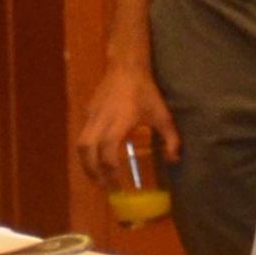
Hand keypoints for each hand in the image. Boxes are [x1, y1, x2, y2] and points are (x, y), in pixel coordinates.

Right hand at [79, 57, 177, 191]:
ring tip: (97, 178)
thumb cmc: (146, 91)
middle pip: (88, 150)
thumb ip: (171, 139)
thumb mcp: (163, 115)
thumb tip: (174, 160)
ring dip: (86, 164)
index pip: (108, 149)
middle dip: (93, 171)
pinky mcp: (88, 113)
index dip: (110, 168)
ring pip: (81, 144)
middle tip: (104, 187)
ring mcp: (92, 116)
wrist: (125, 67)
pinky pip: (82, 136)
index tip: (116, 182)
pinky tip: (95, 160)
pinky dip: (86, 152)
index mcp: (119, 121)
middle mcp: (101, 119)